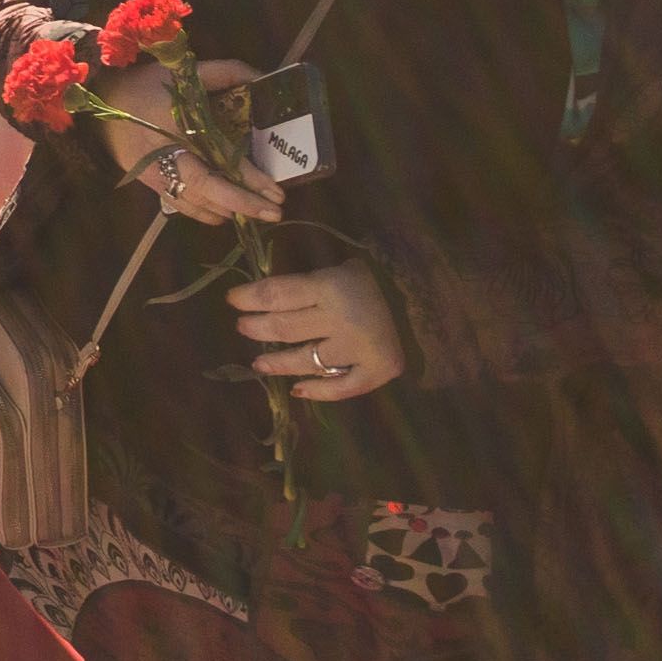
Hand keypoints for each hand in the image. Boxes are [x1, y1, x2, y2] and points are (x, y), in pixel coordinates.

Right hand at [93, 56, 279, 225]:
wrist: (100, 101)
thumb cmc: (146, 85)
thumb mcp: (184, 70)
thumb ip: (226, 72)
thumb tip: (264, 78)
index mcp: (177, 123)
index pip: (219, 156)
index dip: (248, 176)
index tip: (275, 189)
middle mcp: (166, 153)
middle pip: (208, 189)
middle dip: (244, 204)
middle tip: (275, 213)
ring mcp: (155, 172)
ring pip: (196, 202)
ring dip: (229, 210)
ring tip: (259, 213)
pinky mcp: (148, 182)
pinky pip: (180, 205)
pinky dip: (205, 214)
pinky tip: (225, 214)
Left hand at [230, 263, 404, 400]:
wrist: (428, 301)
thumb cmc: (375, 280)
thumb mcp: (338, 269)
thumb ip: (306, 285)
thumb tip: (262, 297)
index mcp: (330, 286)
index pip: (277, 294)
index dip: (249, 297)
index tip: (232, 300)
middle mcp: (341, 319)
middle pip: (285, 328)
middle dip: (257, 327)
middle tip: (242, 327)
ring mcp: (359, 349)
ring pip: (305, 361)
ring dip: (277, 363)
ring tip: (259, 362)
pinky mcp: (377, 371)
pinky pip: (339, 387)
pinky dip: (317, 391)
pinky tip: (297, 389)